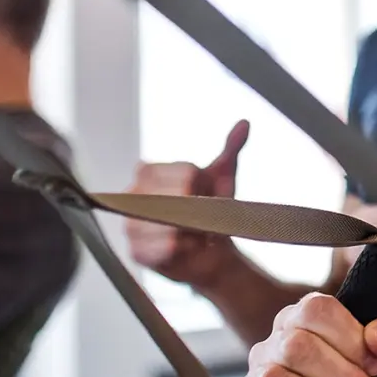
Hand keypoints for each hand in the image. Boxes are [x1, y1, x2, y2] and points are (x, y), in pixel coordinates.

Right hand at [126, 120, 248, 287]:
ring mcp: (132, 224)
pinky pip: (164, 247)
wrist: (211, 251)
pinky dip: (184, 248)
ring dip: (192, 229)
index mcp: (149, 172)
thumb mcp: (222, 178)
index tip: (206, 192)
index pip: (183, 172)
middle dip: (198, 208)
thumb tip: (244, 124)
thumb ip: (230, 149)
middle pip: (174, 196)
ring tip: (197, 231)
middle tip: (204, 214)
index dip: (203, 185)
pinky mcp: (136, 251)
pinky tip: (188, 247)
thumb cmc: (211, 211)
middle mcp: (134, 196)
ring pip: (168, 222)